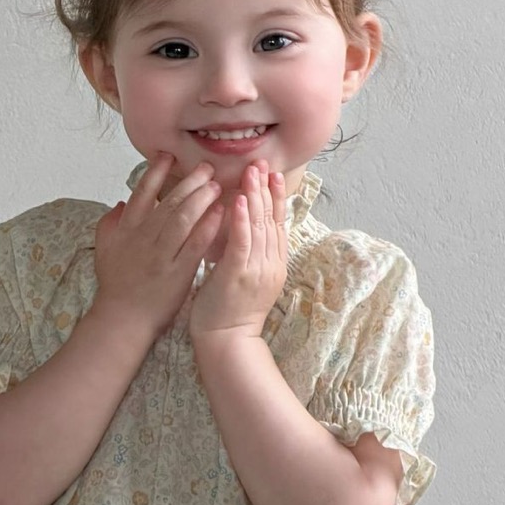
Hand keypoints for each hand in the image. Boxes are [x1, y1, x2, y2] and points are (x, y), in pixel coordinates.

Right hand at [93, 153, 226, 336]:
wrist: (122, 319)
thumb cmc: (116, 285)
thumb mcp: (104, 250)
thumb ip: (110, 224)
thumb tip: (121, 203)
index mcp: (127, 229)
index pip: (142, 193)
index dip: (156, 172)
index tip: (170, 156)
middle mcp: (144, 238)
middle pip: (168, 202)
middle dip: (189, 181)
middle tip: (206, 167)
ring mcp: (161, 255)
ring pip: (183, 219)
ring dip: (201, 198)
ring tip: (216, 184)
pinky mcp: (178, 273)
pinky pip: (196, 245)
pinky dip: (209, 227)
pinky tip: (221, 213)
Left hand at [186, 160, 287, 341]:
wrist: (227, 341)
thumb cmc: (229, 311)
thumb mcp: (246, 277)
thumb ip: (248, 253)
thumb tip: (243, 228)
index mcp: (273, 264)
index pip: (278, 223)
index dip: (276, 197)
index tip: (272, 174)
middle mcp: (270, 264)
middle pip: (271, 219)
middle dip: (266, 189)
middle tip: (261, 162)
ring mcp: (256, 269)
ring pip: (259, 227)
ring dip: (255, 196)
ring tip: (252, 172)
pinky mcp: (238, 275)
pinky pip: (242, 243)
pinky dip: (242, 221)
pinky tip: (240, 201)